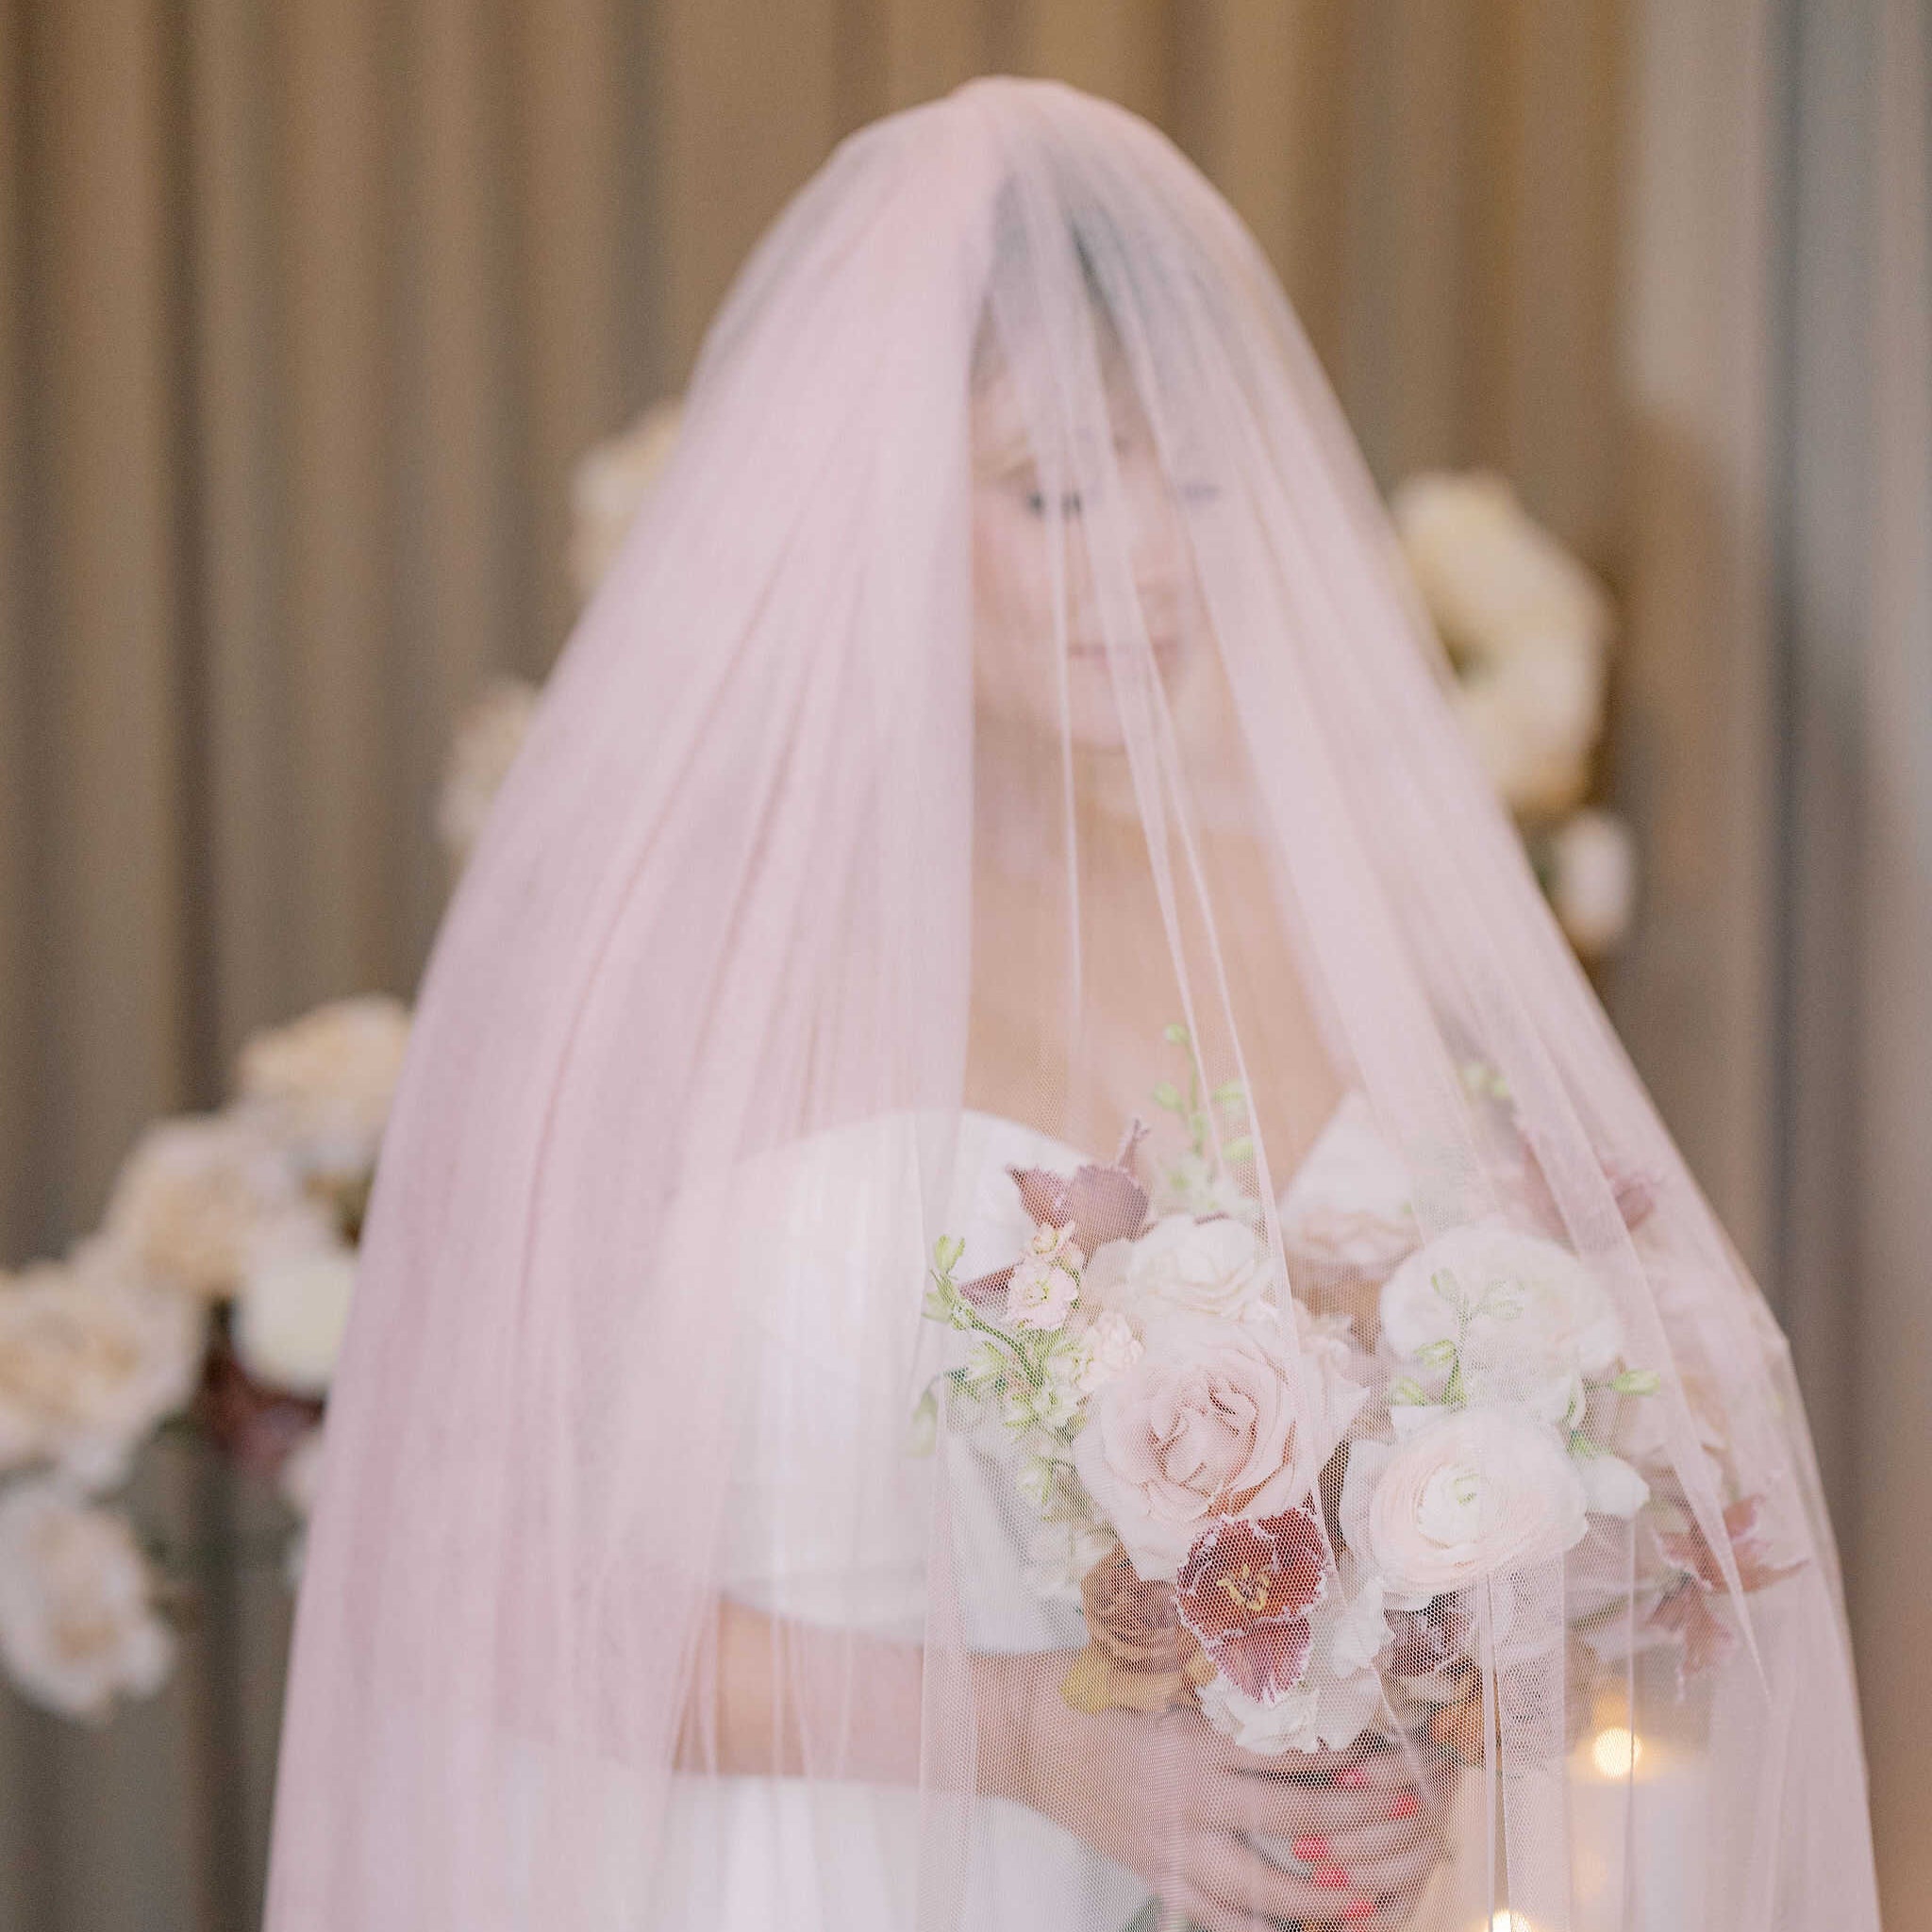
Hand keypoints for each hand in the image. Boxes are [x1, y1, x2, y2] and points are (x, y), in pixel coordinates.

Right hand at [977, 1652, 1450, 1929]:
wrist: (1018, 1734)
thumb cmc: (1088, 1685)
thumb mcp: (1153, 1663)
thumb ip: (1219, 1669)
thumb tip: (1291, 1653)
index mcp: (1190, 1740)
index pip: (1287, 1754)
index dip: (1346, 1757)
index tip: (1394, 1753)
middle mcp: (1188, 1803)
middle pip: (1293, 1822)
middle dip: (1359, 1820)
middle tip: (1411, 1816)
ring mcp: (1171, 1849)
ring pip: (1263, 1890)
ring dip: (1326, 1895)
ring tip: (1376, 1893)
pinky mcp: (1153, 1875)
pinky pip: (1215, 1918)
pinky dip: (1260, 1929)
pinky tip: (1302, 1929)